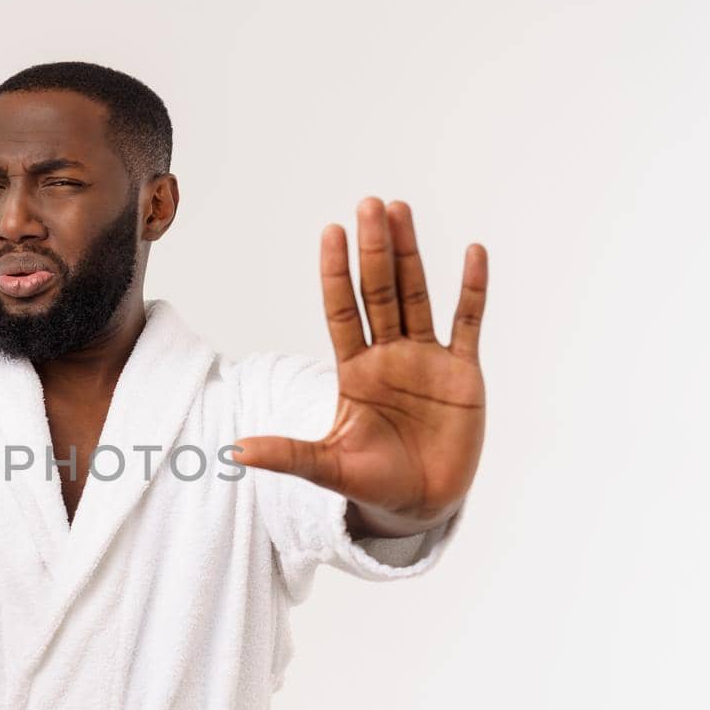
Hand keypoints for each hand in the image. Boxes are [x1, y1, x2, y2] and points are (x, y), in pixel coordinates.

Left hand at [232, 198, 487, 535]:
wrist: (418, 506)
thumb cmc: (370, 483)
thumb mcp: (326, 468)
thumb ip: (288, 455)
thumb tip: (237, 451)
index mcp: (355, 370)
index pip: (342, 310)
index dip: (336, 273)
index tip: (330, 232)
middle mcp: (388, 355)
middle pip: (380, 292)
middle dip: (375, 250)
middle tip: (369, 204)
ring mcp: (426, 360)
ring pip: (418, 296)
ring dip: (412, 255)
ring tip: (402, 210)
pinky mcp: (463, 373)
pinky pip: (467, 323)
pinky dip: (472, 290)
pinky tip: (472, 252)